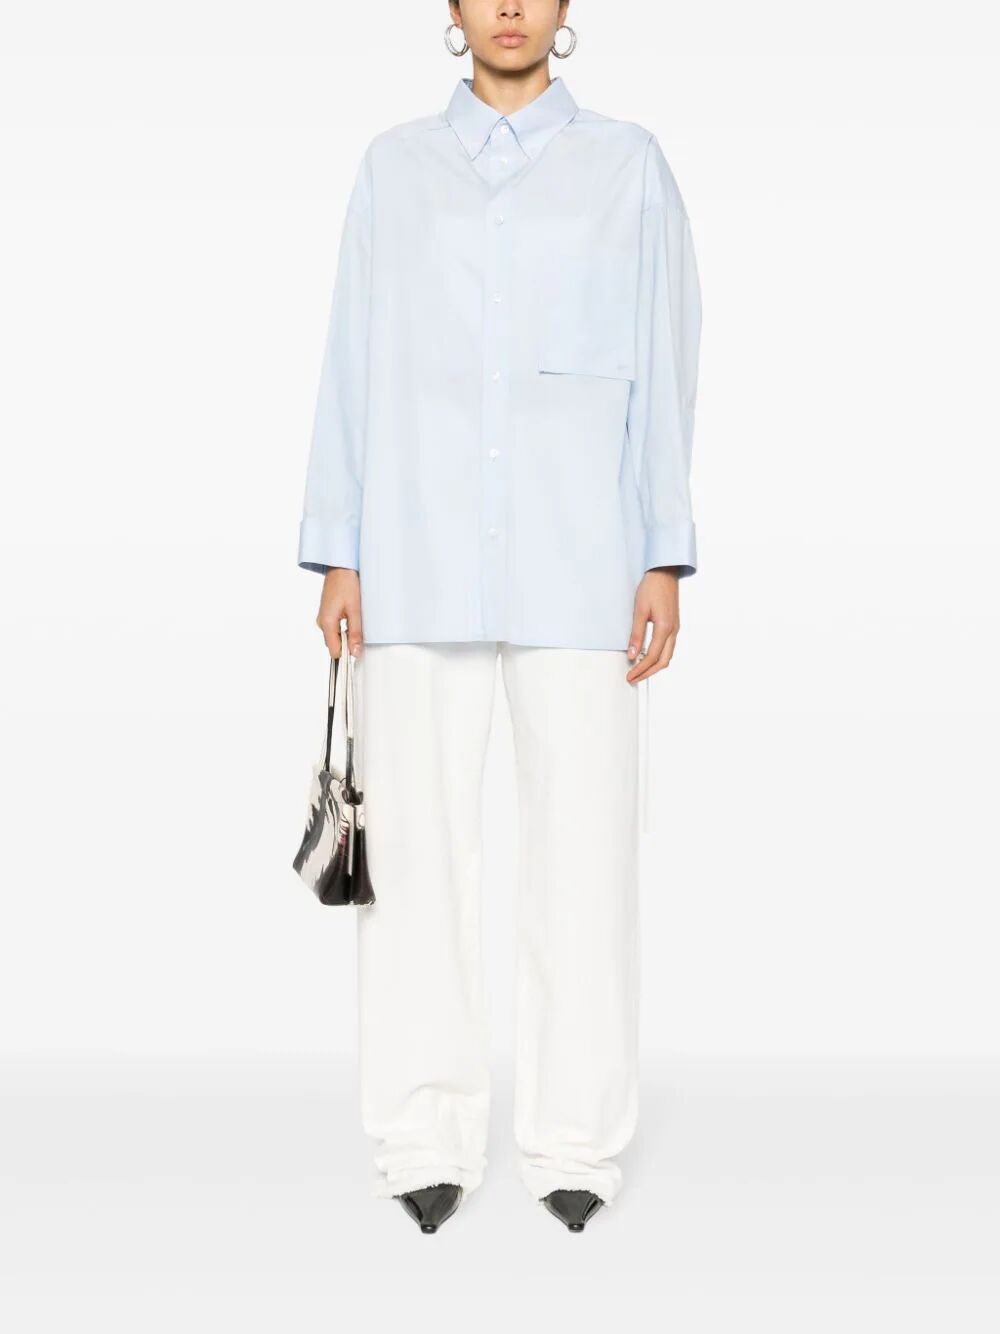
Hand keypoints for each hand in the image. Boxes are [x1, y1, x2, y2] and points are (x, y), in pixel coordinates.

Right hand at [316, 567, 362, 657]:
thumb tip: (355, 652)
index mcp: (327, 622)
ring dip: (348, 634)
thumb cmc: (347, 583)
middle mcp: (322, 622)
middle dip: (349, 642)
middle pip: (335, 644)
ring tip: (357, 619)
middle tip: (361, 629)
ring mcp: (323, 617)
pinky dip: (345, 627)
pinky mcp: (327, 613)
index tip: (358, 649)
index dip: (347, 653)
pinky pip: (336, 627)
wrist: (341, 566)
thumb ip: (355, 632)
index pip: (334, 651)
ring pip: (336, 636)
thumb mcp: (355, 609)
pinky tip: (353, 616)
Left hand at [626, 568, 679, 682]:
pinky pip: (669, 647)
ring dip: (654, 666)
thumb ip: (636, 634)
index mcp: (665, 628)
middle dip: (648, 673)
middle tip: (633, 678)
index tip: (630, 675)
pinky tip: (649, 657)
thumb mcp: (639, 610)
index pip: (652, 657)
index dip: (640, 669)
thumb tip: (632, 654)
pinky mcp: (673, 625)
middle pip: (663, 661)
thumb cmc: (652, 587)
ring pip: (668, 656)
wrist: (664, 572)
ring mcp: (675, 628)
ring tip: (640, 671)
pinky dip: (659, 657)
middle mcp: (673, 630)